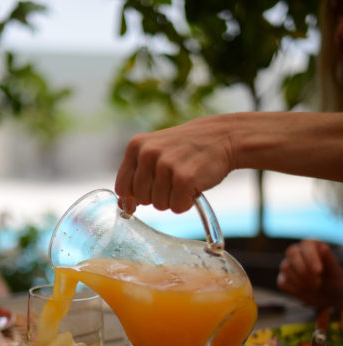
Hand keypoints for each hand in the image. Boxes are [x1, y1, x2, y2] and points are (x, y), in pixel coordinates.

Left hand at [115, 116, 234, 213]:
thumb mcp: (155, 152)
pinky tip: (194, 187)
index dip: (135, 197)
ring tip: (185, 180)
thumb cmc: (187, 149)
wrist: (223, 137)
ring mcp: (166, 166)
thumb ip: (137, 175)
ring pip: (159, 205)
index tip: (150, 192)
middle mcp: (148, 154)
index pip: (122, 188)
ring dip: (174, 199)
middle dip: (158, 196)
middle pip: (142, 200)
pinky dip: (186, 203)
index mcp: (136, 146)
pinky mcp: (183, 179)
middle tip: (174, 180)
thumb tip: (123, 207)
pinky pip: (176, 208)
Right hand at [277, 239, 342, 308]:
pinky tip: (306, 291)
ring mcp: (288, 265)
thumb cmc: (333, 280)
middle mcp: (297, 252)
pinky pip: (283, 282)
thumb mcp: (335, 270)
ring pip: (286, 267)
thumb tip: (322, 249)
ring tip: (316, 287)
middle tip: (318, 282)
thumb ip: (329, 259)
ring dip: (302, 281)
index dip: (311, 257)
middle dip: (303, 269)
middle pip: (291, 252)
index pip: (306, 244)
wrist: (328, 296)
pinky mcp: (283, 279)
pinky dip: (296, 290)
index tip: (318, 272)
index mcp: (311, 245)